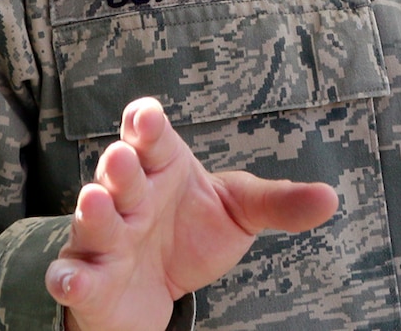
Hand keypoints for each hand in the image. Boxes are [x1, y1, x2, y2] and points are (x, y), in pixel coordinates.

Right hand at [46, 98, 337, 330]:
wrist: (157, 285)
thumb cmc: (192, 231)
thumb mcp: (237, 213)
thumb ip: (278, 205)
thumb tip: (332, 198)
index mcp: (161, 168)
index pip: (151, 137)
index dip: (147, 125)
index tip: (148, 115)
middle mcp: (127, 196)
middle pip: (119, 174)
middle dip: (120, 165)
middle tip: (124, 157)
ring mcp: (104, 237)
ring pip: (94, 219)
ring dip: (92, 211)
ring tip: (95, 203)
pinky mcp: (89, 277)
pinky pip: (74, 275)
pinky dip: (68, 277)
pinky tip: (69, 279)